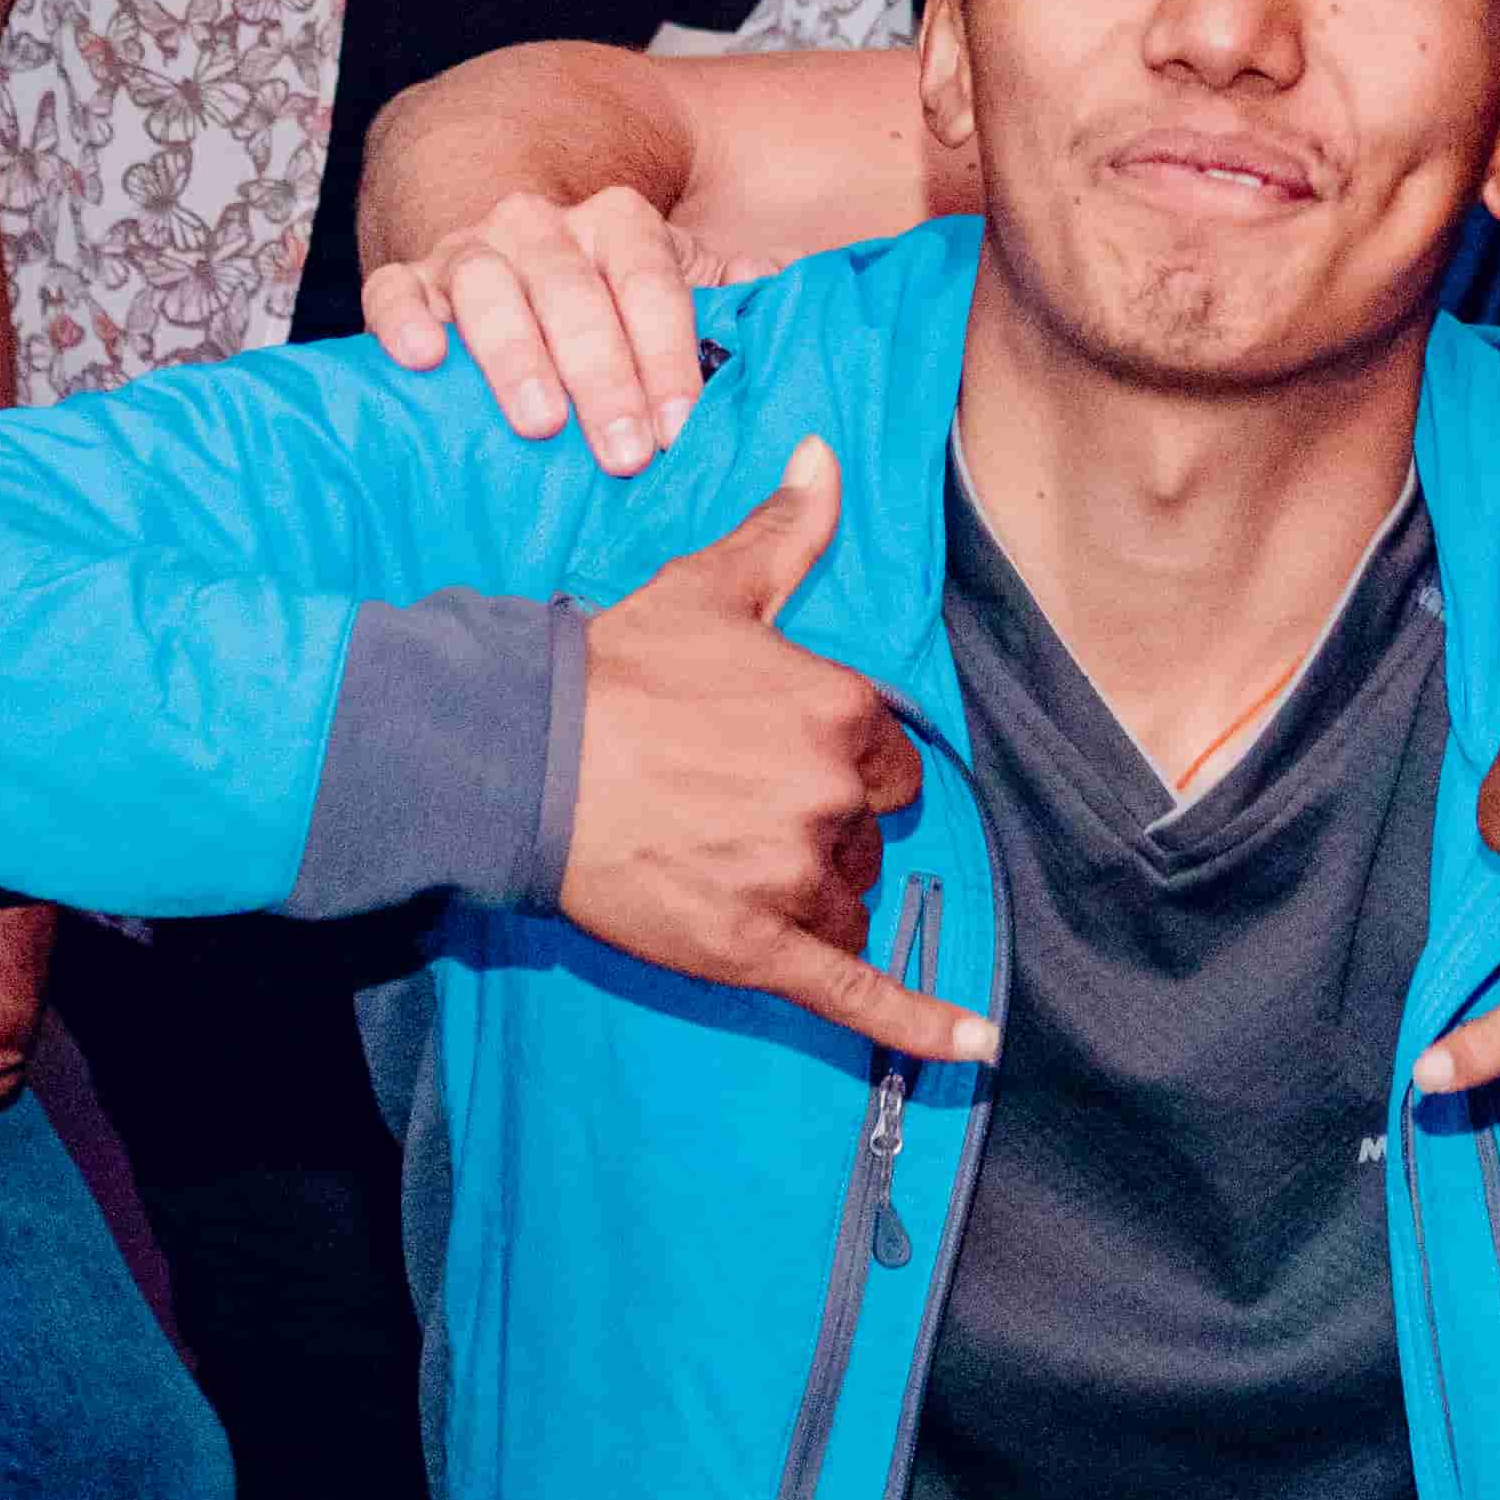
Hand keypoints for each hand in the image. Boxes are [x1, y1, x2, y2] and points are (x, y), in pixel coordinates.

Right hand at [364, 184, 711, 475]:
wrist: (513, 254)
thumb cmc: (607, 297)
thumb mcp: (674, 281)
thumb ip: (728, 288)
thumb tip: (780, 283)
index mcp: (618, 221)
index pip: (649, 283)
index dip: (667, 356)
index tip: (681, 428)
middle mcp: (541, 224)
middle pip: (573, 292)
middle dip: (603, 375)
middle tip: (625, 453)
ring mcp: (469, 249)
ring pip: (488, 287)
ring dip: (517, 355)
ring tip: (541, 423)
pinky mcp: (409, 278)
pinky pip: (393, 289)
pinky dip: (404, 319)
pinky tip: (425, 359)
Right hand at [563, 440, 993, 1065]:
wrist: (525, 758)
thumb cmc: (618, 669)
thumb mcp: (712, 587)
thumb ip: (787, 531)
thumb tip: (826, 454)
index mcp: (838, 709)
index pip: (889, 757)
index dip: (843, 762)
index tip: (782, 757)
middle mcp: (831, 794)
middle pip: (870, 832)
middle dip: (823, 826)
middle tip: (740, 807)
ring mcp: (795, 876)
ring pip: (848, 900)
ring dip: (812, 893)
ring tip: (731, 863)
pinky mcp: (757, 948)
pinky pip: (855, 993)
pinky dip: (920, 1024)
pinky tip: (975, 1044)